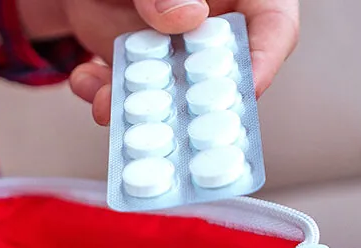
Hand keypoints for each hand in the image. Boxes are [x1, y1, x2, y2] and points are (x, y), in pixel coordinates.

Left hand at [20, 0, 299, 125]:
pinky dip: (103, 94)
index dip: (265, 61)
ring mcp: (175, 52)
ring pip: (170, 94)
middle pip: (221, 75)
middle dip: (193, 104)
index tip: (245, 89)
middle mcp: (213, 28)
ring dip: (139, 107)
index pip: (274, 27)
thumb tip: (186, 15)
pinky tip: (85, 80)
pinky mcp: (140, 67)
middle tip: (173, 119)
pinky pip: (127, 92)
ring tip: (107, 105)